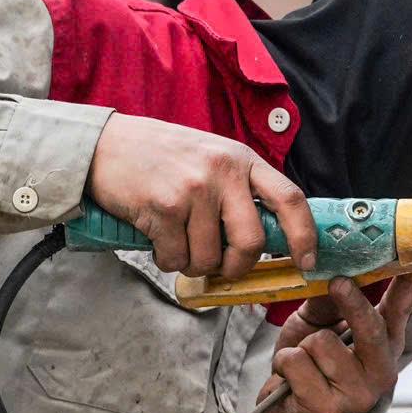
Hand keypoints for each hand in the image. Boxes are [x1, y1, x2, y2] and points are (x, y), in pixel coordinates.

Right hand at [86, 112, 315, 278]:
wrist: (105, 145)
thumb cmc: (161, 156)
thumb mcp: (211, 158)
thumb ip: (239, 190)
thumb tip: (266, 238)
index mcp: (242, 159)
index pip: (290, 199)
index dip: (304, 236)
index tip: (306, 262)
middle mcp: (222, 171)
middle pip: (251, 241)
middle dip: (237, 266)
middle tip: (222, 267)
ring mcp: (193, 189)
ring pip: (208, 258)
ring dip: (193, 264)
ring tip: (178, 243)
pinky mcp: (163, 207)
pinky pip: (176, 258)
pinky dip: (167, 259)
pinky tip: (157, 238)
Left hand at [254, 275, 411, 412]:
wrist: (281, 410)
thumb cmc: (305, 364)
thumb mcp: (317, 322)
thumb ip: (330, 299)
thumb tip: (339, 270)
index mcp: (384, 347)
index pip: (399, 311)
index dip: (406, 285)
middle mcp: (380, 373)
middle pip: (371, 327)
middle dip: (350, 302)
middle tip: (338, 283)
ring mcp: (357, 394)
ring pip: (323, 342)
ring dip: (302, 347)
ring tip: (302, 363)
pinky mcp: (328, 408)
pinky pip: (297, 362)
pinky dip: (285, 363)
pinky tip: (290, 380)